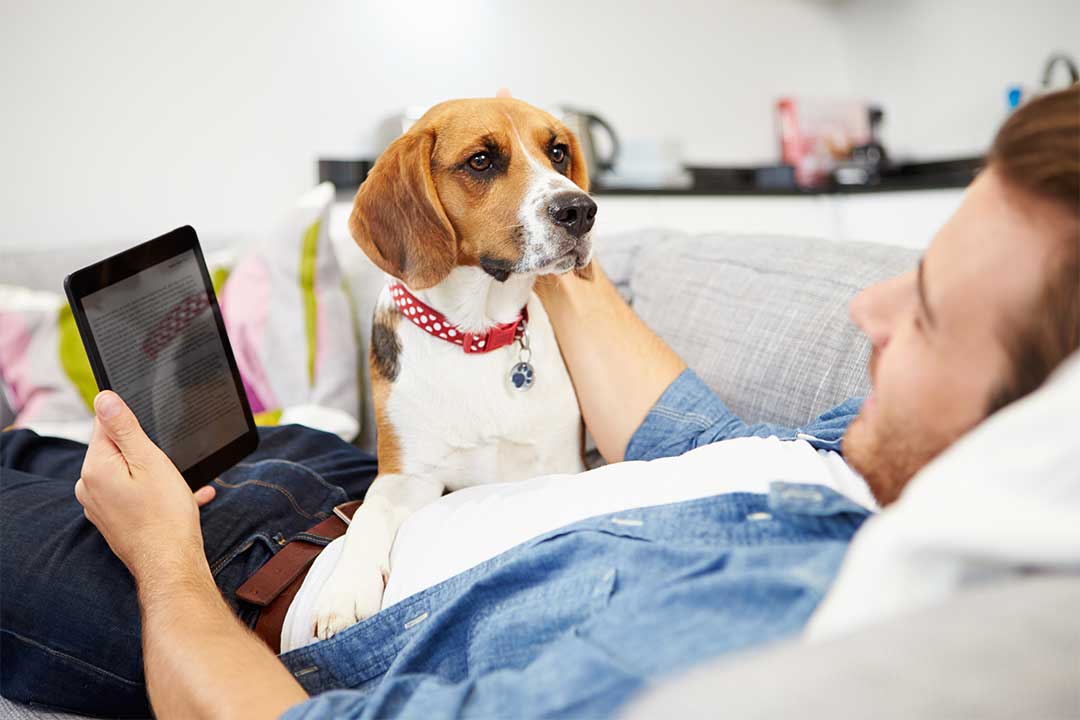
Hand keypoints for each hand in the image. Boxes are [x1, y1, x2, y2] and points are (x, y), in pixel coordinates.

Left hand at [75, 391, 215, 581]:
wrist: (170, 562)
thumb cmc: (165, 514)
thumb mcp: (150, 461)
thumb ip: (124, 427)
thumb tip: (103, 398)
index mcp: (95, 467)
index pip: (106, 425)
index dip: (134, 425)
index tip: (154, 435)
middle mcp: (89, 486)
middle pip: (117, 450)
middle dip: (145, 452)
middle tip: (169, 466)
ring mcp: (99, 506)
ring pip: (128, 473)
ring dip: (154, 473)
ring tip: (179, 487)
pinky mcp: (112, 520)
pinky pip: (132, 495)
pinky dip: (155, 493)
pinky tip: (182, 499)